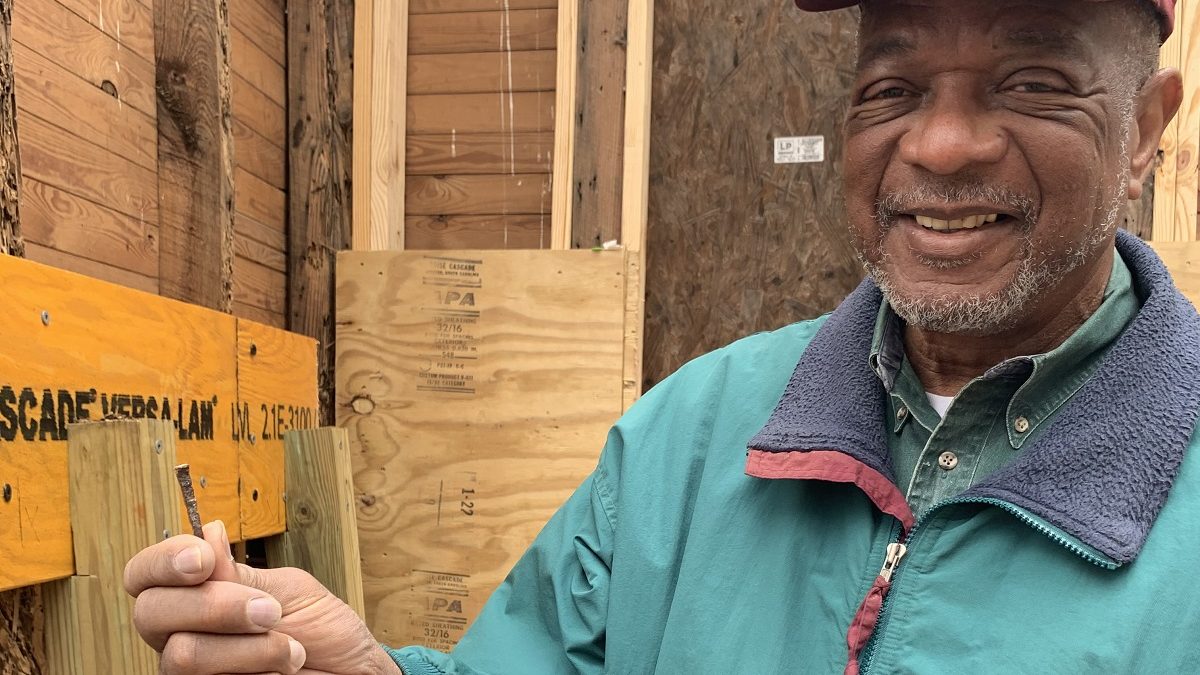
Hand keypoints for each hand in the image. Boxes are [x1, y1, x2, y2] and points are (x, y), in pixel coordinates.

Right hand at [124, 520, 400, 674]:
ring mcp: (194, 671)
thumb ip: (240, 573)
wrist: (353, 673)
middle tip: (269, 611)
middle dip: (215, 605)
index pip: (145, 576)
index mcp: (196, 597)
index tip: (203, 558)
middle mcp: (183, 635)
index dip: (162, 561)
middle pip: (151, 613)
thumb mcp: (288, 591)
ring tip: (291, 647)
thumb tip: (207, 532)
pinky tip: (285, 667)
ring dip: (247, 645)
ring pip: (181, 654)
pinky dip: (254, 667)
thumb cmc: (324, 632)